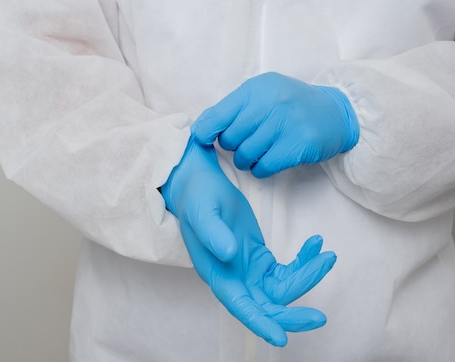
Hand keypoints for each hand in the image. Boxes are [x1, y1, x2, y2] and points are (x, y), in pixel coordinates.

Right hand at [161, 139, 336, 345]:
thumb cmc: (196, 199)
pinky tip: (315, 244)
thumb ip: (213, 232)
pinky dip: (304, 261)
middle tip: (320, 317)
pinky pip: (287, 270)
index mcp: (217, 274)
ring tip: (327, 256)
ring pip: (282, 289)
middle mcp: (234, 279)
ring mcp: (248, 270)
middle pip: (265, 306)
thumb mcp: (201, 212)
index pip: (239, 306)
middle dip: (292, 315)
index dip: (259, 323)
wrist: (199, 186)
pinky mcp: (260, 259)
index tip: (280, 337)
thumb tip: (229, 253)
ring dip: (306, 278)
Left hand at [191, 72, 358, 177]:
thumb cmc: (290, 105)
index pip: (217, 115)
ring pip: (245, 155)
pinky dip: (260, 170)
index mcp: (255, 89)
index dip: (206, 132)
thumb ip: (231, 109)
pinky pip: (264, 167)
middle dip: (233, 147)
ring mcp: (286, 123)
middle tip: (245, 143)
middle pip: (230, 139)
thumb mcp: (261, 95)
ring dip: (246, 161)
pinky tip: (268, 161)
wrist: (335, 112)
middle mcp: (270, 103)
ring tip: (257, 153)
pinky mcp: (298, 144)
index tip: (205, 140)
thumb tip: (200, 128)